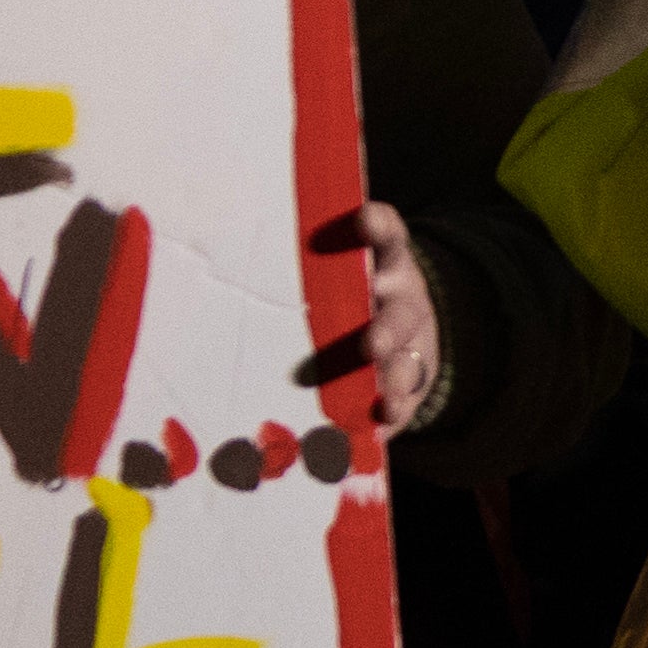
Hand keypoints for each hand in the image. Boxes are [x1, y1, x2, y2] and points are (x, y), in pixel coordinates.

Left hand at [310, 196, 456, 441]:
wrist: (398, 326)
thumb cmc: (340, 287)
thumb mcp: (331, 263)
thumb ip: (306, 256)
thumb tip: (234, 234)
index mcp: (381, 261)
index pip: (386, 236)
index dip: (377, 227)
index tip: (363, 221)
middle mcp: (400, 300)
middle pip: (398, 313)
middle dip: (385, 331)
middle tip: (370, 346)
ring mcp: (410, 345)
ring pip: (406, 362)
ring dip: (392, 381)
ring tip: (383, 400)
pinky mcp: (412, 383)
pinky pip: (405, 401)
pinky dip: (392, 415)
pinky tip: (380, 426)